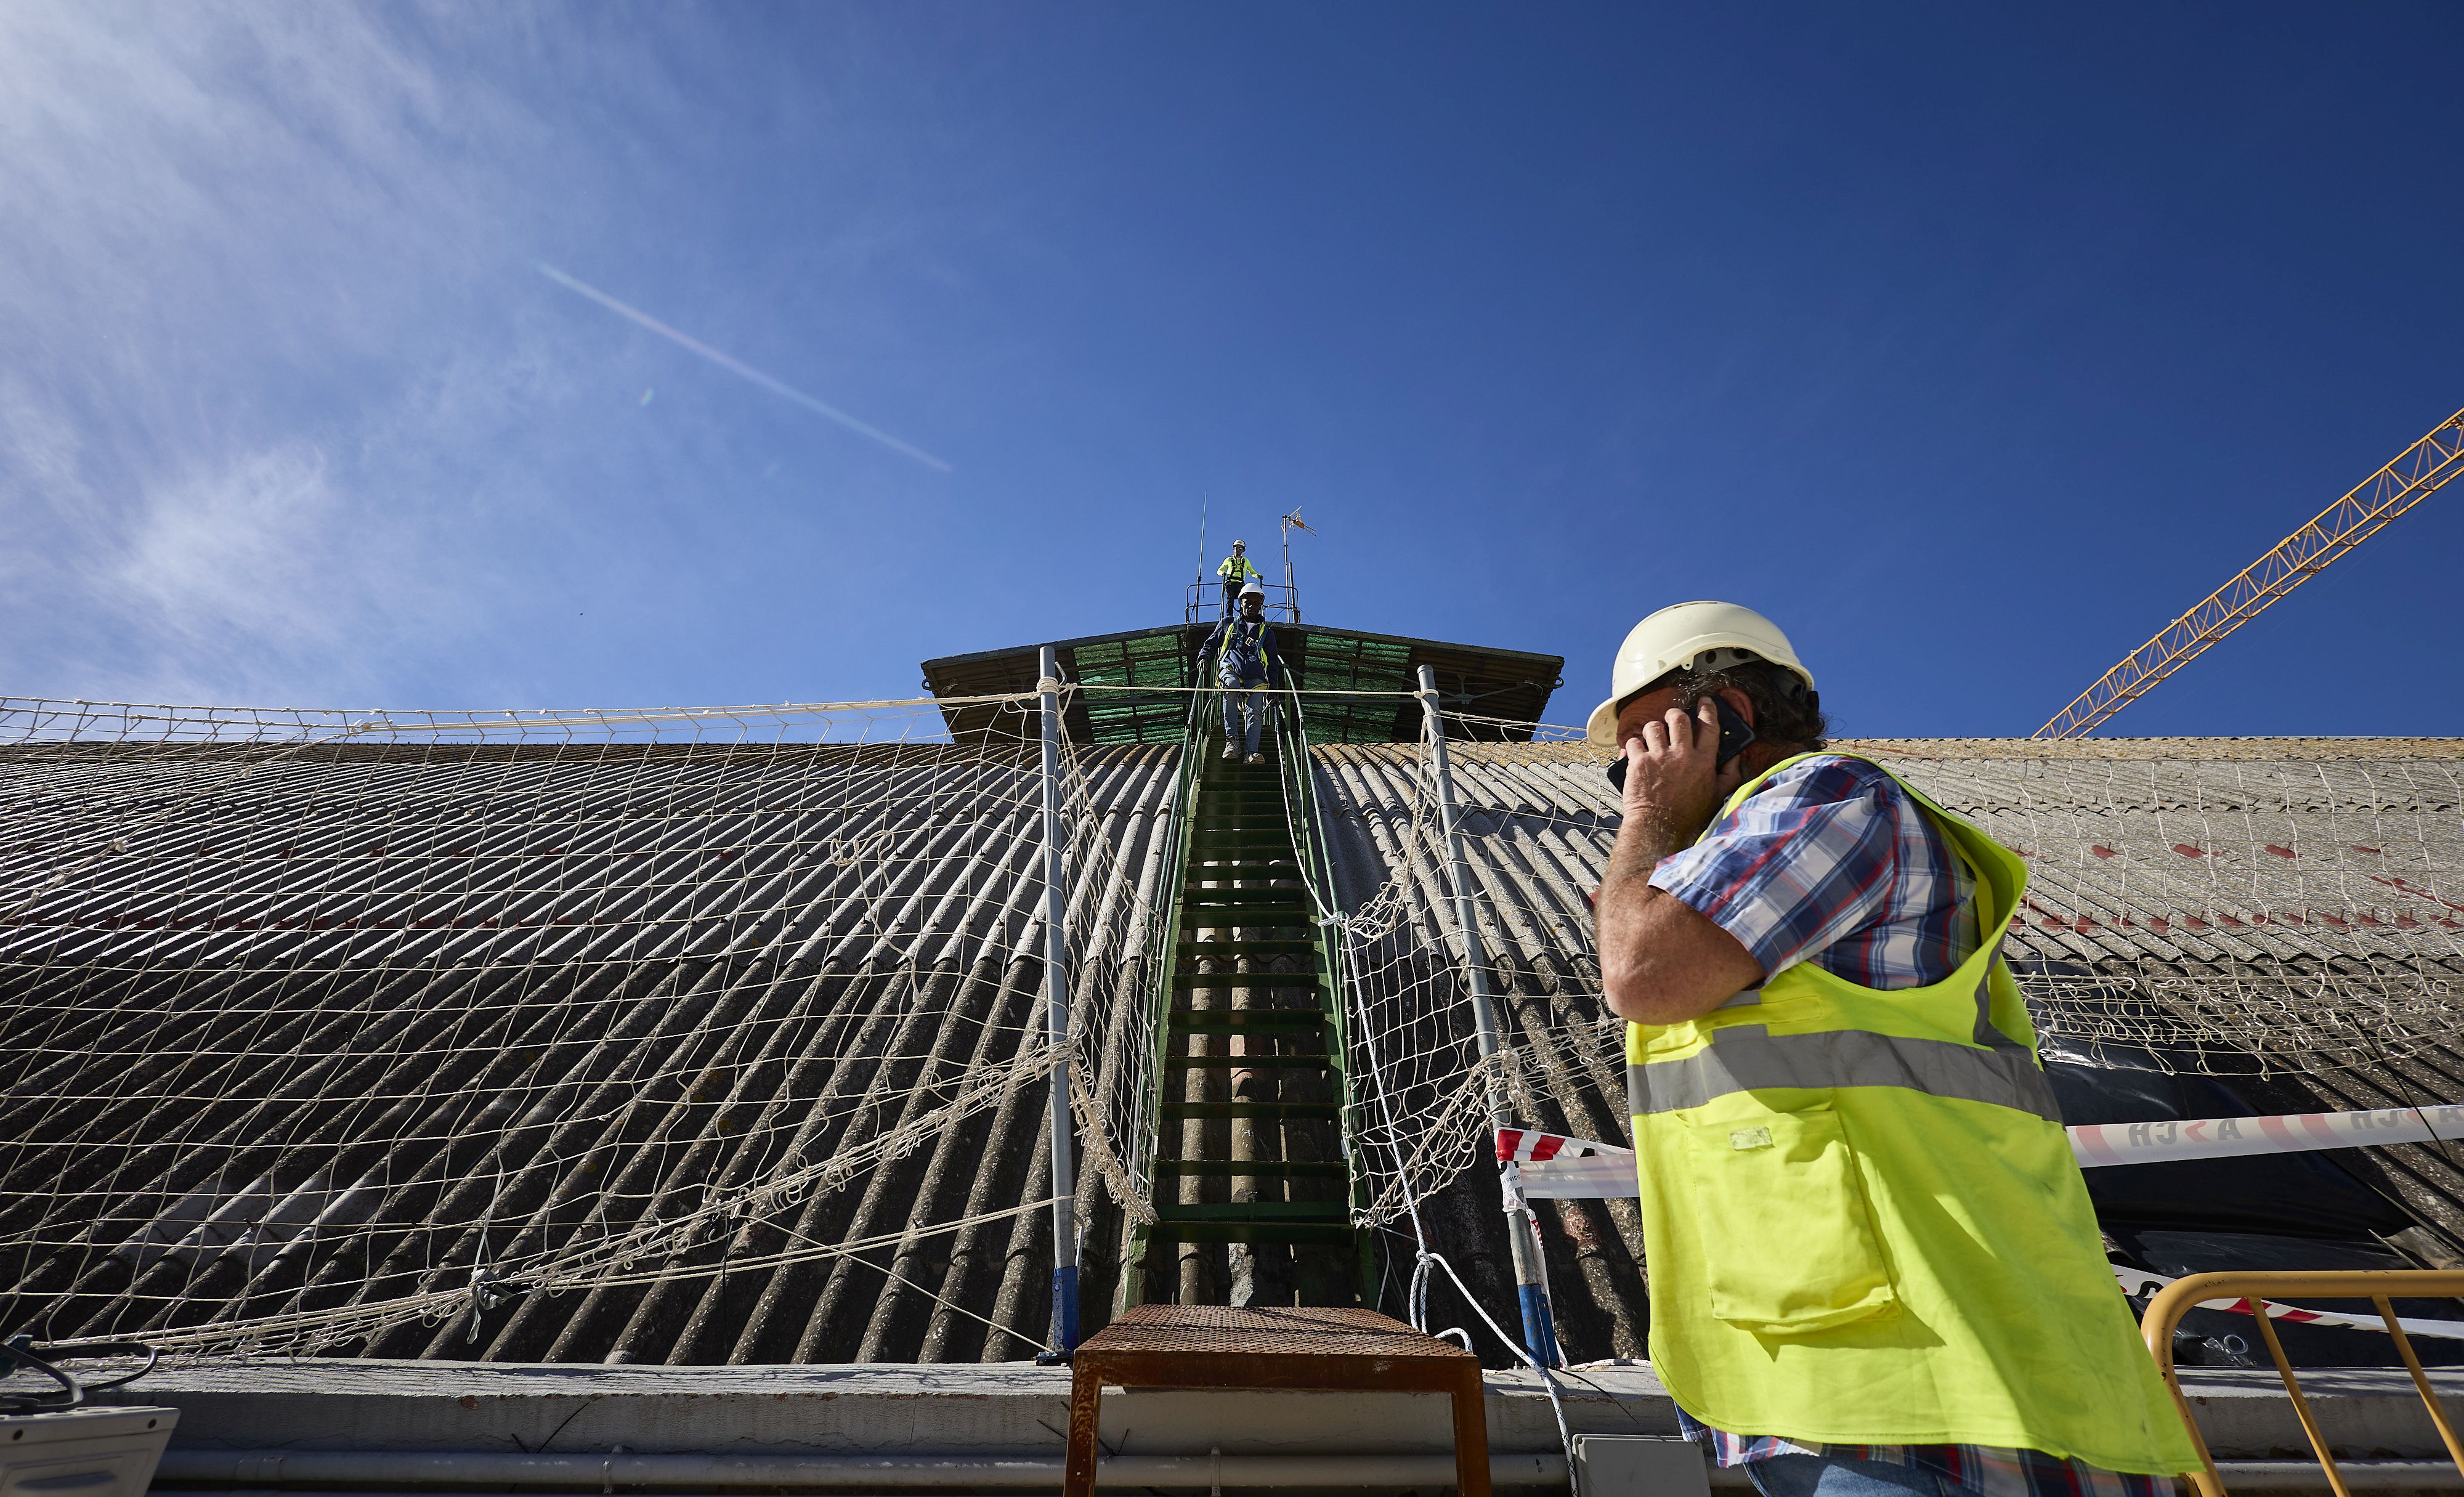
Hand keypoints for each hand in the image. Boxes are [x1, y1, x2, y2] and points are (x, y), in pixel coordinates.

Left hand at [1619, 698, 1733, 843]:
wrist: (1659, 826)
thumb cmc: (1688, 813)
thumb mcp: (1718, 795)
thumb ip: (1730, 774)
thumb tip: (1735, 756)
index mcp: (1703, 761)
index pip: (1709, 726)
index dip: (1707, 709)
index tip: (1704, 702)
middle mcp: (1681, 755)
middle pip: (1678, 719)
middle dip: (1674, 715)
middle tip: (1672, 719)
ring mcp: (1658, 757)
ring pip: (1654, 727)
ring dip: (1654, 730)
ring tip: (1653, 739)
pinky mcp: (1638, 763)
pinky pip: (1633, 742)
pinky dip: (1634, 745)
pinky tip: (1637, 753)